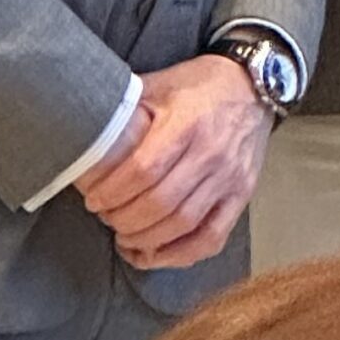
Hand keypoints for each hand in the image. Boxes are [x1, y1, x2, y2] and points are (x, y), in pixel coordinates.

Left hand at [80, 55, 271, 270]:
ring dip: (146, 239)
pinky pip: (212, 237)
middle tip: (105, 217)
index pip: (143, 171)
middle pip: (160, 203)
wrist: (254, 85)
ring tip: (124, 236)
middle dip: (123, 219)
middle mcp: (212, 154)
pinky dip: (180, 254)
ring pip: (183, 224)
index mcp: (188, 124)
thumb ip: (127, 109)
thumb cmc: (199, 85)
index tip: (93, 199)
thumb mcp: (159, 84)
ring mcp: (230, 178)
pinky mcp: (242, 195)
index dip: (111, 193)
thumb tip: (85, 132)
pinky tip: (155, 253)